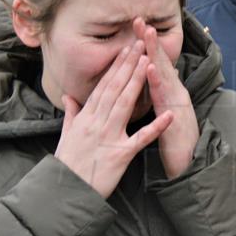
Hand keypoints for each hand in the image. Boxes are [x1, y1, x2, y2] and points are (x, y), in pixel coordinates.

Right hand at [55, 41, 173, 197]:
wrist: (67, 191)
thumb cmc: (67, 164)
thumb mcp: (66, 135)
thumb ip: (71, 114)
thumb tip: (68, 96)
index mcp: (86, 117)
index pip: (103, 86)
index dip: (115, 67)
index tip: (125, 49)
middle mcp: (96, 122)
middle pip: (114, 88)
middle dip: (128, 65)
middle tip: (139, 44)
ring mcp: (109, 137)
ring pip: (125, 104)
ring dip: (137, 82)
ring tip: (148, 62)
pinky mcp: (121, 154)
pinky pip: (141, 138)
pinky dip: (156, 126)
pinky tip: (169, 114)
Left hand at [135, 18, 198, 178]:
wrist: (188, 162)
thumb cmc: (173, 141)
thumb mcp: (162, 114)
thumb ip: (155, 98)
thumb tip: (145, 82)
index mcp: (167, 91)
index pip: (154, 63)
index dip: (145, 45)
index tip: (134, 26)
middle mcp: (174, 92)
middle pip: (160, 62)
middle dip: (150, 41)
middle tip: (139, 20)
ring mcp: (177, 102)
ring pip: (164, 74)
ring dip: (156, 53)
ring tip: (147, 34)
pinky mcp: (176, 115)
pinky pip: (165, 97)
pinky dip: (158, 81)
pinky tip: (150, 68)